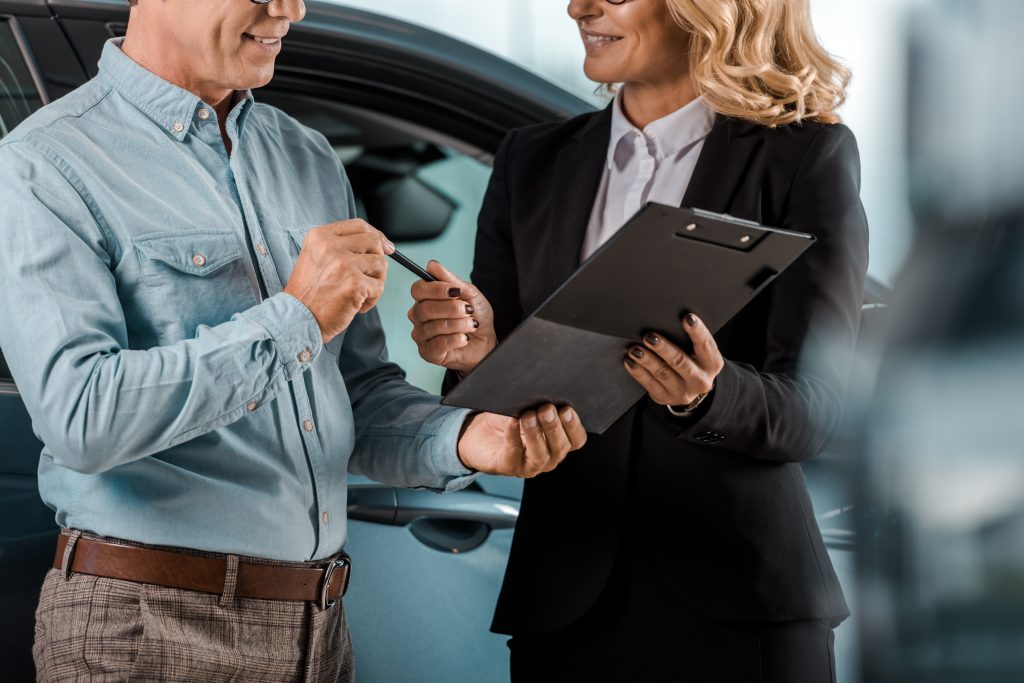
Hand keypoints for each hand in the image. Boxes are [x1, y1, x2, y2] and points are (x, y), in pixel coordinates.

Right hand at [283, 219, 394, 342]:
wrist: (297, 319)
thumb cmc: (308, 295)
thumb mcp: (316, 258)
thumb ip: (340, 247)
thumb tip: (379, 243)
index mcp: (320, 236)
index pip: (359, 225)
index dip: (376, 235)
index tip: (385, 247)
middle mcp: (331, 246)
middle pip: (373, 241)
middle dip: (378, 259)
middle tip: (372, 276)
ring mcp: (343, 263)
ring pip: (380, 264)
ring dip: (375, 281)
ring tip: (360, 294)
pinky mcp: (354, 283)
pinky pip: (379, 287)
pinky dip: (372, 299)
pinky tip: (356, 306)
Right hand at [408, 261, 495, 372]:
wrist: (486, 342)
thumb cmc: (476, 316)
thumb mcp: (469, 294)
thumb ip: (451, 280)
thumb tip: (432, 265)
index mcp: (426, 298)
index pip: (418, 290)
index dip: (436, 289)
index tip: (455, 291)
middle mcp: (419, 316)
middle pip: (424, 308)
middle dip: (451, 309)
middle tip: (468, 310)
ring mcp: (422, 335)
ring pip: (432, 327)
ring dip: (457, 324)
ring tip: (471, 325)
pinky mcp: (428, 352)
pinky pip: (437, 344)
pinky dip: (455, 339)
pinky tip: (465, 338)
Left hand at [457, 405, 586, 477]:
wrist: (480, 434)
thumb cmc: (508, 420)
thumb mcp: (527, 408)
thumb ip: (539, 403)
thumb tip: (546, 389)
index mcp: (558, 442)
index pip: (576, 440)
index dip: (574, 426)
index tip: (566, 409)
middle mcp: (548, 457)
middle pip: (559, 447)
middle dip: (554, 427)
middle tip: (546, 409)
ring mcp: (529, 466)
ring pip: (540, 455)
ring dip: (536, 434)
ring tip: (529, 416)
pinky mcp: (508, 467)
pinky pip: (513, 453)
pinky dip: (513, 436)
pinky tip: (512, 421)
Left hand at [623, 314, 723, 407]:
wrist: (691, 388)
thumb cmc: (694, 361)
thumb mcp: (700, 352)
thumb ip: (690, 339)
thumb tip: (669, 318)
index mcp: (712, 364)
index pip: (706, 345)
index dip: (697, 331)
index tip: (688, 318)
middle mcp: (700, 380)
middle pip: (680, 361)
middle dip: (664, 348)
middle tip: (650, 337)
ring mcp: (682, 392)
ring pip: (662, 373)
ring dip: (647, 360)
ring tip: (635, 349)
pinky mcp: (665, 397)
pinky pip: (649, 383)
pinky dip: (638, 371)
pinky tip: (630, 361)